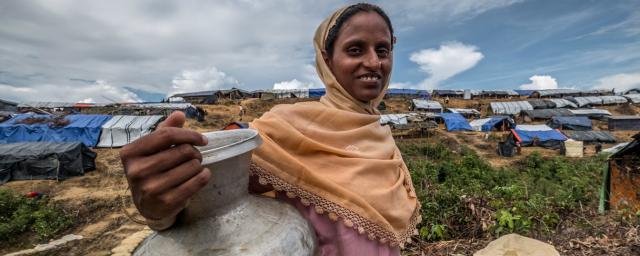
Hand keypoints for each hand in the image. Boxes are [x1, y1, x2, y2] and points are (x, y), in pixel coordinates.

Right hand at [120, 111, 209, 228]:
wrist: (147, 205)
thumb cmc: (151, 171)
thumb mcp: (152, 149)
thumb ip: (165, 130)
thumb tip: (179, 114)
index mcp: (131, 153)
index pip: (167, 135)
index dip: (189, 134)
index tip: (203, 139)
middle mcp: (137, 171)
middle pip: (183, 151)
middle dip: (195, 152)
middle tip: (195, 156)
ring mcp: (150, 188)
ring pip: (192, 166)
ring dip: (198, 165)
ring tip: (193, 167)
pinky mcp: (165, 202)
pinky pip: (196, 183)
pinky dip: (204, 176)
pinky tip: (203, 174)